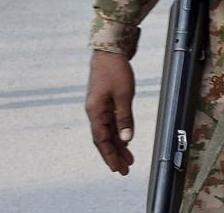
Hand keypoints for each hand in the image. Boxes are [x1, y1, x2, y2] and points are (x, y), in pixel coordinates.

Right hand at [85, 50, 135, 175]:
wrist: (109, 53)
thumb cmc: (115, 71)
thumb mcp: (124, 95)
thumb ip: (124, 117)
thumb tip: (126, 138)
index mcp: (95, 112)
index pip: (102, 140)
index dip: (109, 156)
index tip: (117, 169)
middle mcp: (95, 112)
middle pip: (104, 139)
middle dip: (114, 156)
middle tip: (124, 170)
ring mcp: (100, 108)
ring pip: (109, 132)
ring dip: (118, 146)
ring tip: (128, 160)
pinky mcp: (106, 103)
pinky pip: (111, 123)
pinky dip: (119, 133)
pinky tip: (126, 141)